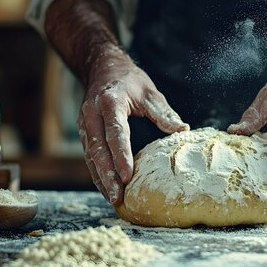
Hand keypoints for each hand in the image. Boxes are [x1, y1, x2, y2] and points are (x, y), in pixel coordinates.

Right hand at [78, 45, 189, 204]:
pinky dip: (97, 173)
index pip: (115, 133)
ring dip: (100, 179)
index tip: (128, 175)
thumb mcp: (149, 91)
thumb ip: (162, 112)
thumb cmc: (129, 81)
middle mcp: (92, 115)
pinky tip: (106, 188)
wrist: (103, 68)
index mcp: (110, 103)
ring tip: (112, 198)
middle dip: (107, 175)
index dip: (121, 155)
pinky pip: (90, 156)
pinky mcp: (84, 132)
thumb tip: (182, 130)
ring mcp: (84, 124)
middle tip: (117, 196)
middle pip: (98, 149)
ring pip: (91, 156)